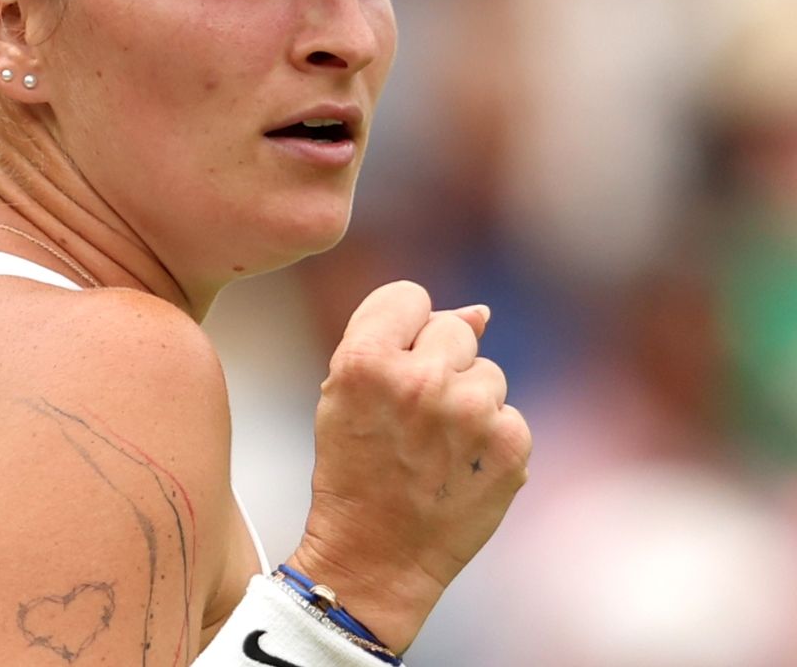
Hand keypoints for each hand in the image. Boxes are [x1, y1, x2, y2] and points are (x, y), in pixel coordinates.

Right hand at [286, 280, 531, 652]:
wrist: (375, 558)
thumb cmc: (353, 471)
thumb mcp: (342, 397)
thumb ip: (396, 342)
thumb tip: (481, 313)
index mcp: (364, 362)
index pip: (409, 296)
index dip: (402, 327)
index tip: (393, 362)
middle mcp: (421, 380)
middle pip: (454, 330)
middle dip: (439, 364)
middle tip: (413, 416)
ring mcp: (471, 413)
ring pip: (488, 374)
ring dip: (468, 402)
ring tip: (435, 448)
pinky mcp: (510, 446)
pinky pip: (510, 416)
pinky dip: (491, 440)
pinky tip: (460, 469)